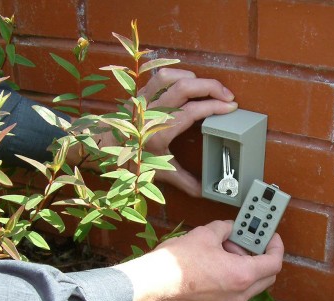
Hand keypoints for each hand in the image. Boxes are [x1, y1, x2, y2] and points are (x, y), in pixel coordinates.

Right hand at [115, 221, 283, 300]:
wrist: (153, 286)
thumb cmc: (177, 263)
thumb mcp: (205, 234)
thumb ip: (225, 228)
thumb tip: (230, 227)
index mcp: (242, 276)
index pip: (274, 262)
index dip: (275, 245)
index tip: (270, 235)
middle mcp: (239, 294)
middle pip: (267, 276)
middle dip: (261, 255)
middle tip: (248, 239)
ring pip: (251, 284)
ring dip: (247, 265)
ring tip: (226, 247)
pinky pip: (236, 290)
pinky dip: (235, 275)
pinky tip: (217, 260)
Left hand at [140, 68, 237, 195]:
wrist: (102, 151)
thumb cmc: (130, 162)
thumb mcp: (159, 173)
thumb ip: (183, 181)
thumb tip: (203, 192)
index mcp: (159, 132)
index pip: (192, 112)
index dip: (214, 107)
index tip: (231, 107)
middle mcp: (151, 113)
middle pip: (185, 87)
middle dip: (211, 87)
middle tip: (228, 95)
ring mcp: (144, 101)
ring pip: (171, 77)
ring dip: (194, 78)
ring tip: (208, 87)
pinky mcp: (139, 94)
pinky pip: (159, 77)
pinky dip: (177, 75)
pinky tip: (188, 81)